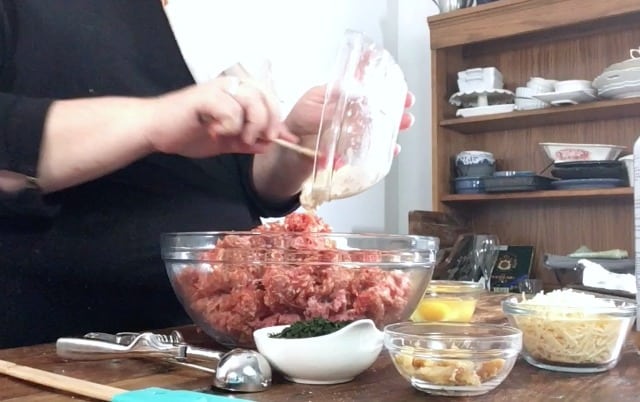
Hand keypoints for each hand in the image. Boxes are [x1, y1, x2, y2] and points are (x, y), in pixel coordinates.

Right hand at [148, 76, 296, 157]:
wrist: (155, 131)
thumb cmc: (186, 132)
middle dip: (268, 122)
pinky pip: (231, 110)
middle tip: (257, 140)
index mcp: (235, 94)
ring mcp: (217, 88)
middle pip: (265, 97)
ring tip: (238, 137)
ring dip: (251, 124)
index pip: (268, 100)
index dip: (278, 120)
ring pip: (252, 101)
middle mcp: (229, 86)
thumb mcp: (224, 142)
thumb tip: (268, 145)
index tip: (286, 139)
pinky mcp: (205, 96)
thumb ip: (246, 142)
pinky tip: (215, 131)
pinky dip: (229, 125)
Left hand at [284, 85, 415, 150]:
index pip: (361, 84)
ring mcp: (349, 132)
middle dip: (393, 104)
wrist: (285, 157)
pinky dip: (382, 149)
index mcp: (335, 97)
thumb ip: (328, 109)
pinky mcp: (351, 150)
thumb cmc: (292, 127)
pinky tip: (391, 149)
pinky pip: (371, 148)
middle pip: (375, 105)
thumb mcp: (307, 112)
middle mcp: (345, 113)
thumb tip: (353, 101)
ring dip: (393, 125)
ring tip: (405, 123)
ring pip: (377, 125)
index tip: (396, 83)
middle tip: (407, 104)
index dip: (379, 83)